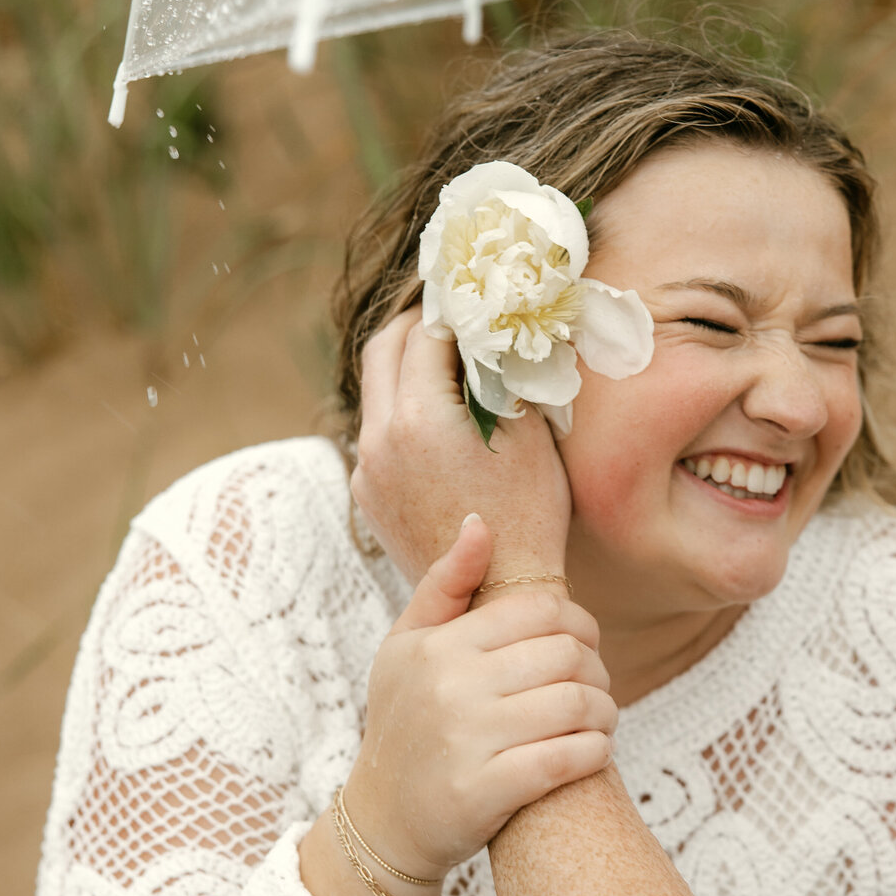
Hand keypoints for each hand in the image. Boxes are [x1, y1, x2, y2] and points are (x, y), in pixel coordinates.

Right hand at [343, 518, 614, 881]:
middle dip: (598, 669)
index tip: (583, 644)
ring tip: (599, 719)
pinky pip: (568, 759)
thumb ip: (444, 585)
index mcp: (439, 645)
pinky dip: (595, 753)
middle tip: (596, 686)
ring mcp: (467, 741)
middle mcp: (450, 687)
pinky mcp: (485, 793)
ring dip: (605, 713)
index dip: (579, 623)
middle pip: (567, 655)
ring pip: (577, 705)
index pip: (542, 610)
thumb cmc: (405, 723)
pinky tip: (593, 752)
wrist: (383, 820)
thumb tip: (481, 522)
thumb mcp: (406, 648)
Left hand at [352, 309, 571, 586]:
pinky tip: (437, 419)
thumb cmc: (528, 516)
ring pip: (374, 392)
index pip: (425, 335)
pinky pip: (376, 433)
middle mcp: (380, 439)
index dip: (451, 310)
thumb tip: (494, 329)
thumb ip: (503, 375)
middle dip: (414, 325)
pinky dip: (401, 410)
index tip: (469, 298)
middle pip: (381, 350)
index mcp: (420, 418)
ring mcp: (367, 469)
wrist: (497, 597)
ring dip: (404, 368)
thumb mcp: (529, 434)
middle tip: (447, 315)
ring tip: (444, 363)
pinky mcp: (367, 495)